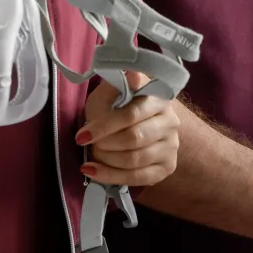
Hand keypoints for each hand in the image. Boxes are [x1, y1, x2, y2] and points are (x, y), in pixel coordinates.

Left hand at [76, 72, 179, 187]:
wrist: (134, 124)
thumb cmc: (116, 107)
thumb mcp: (109, 93)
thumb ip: (117, 86)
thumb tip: (132, 75)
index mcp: (158, 99)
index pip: (131, 115)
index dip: (104, 126)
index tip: (81, 136)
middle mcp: (170, 122)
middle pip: (134, 138)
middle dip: (105, 144)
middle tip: (88, 144)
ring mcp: (171, 146)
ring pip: (135, 160)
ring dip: (107, 160)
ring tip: (92, 154)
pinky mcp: (167, 166)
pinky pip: (138, 178)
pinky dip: (111, 176)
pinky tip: (94, 172)